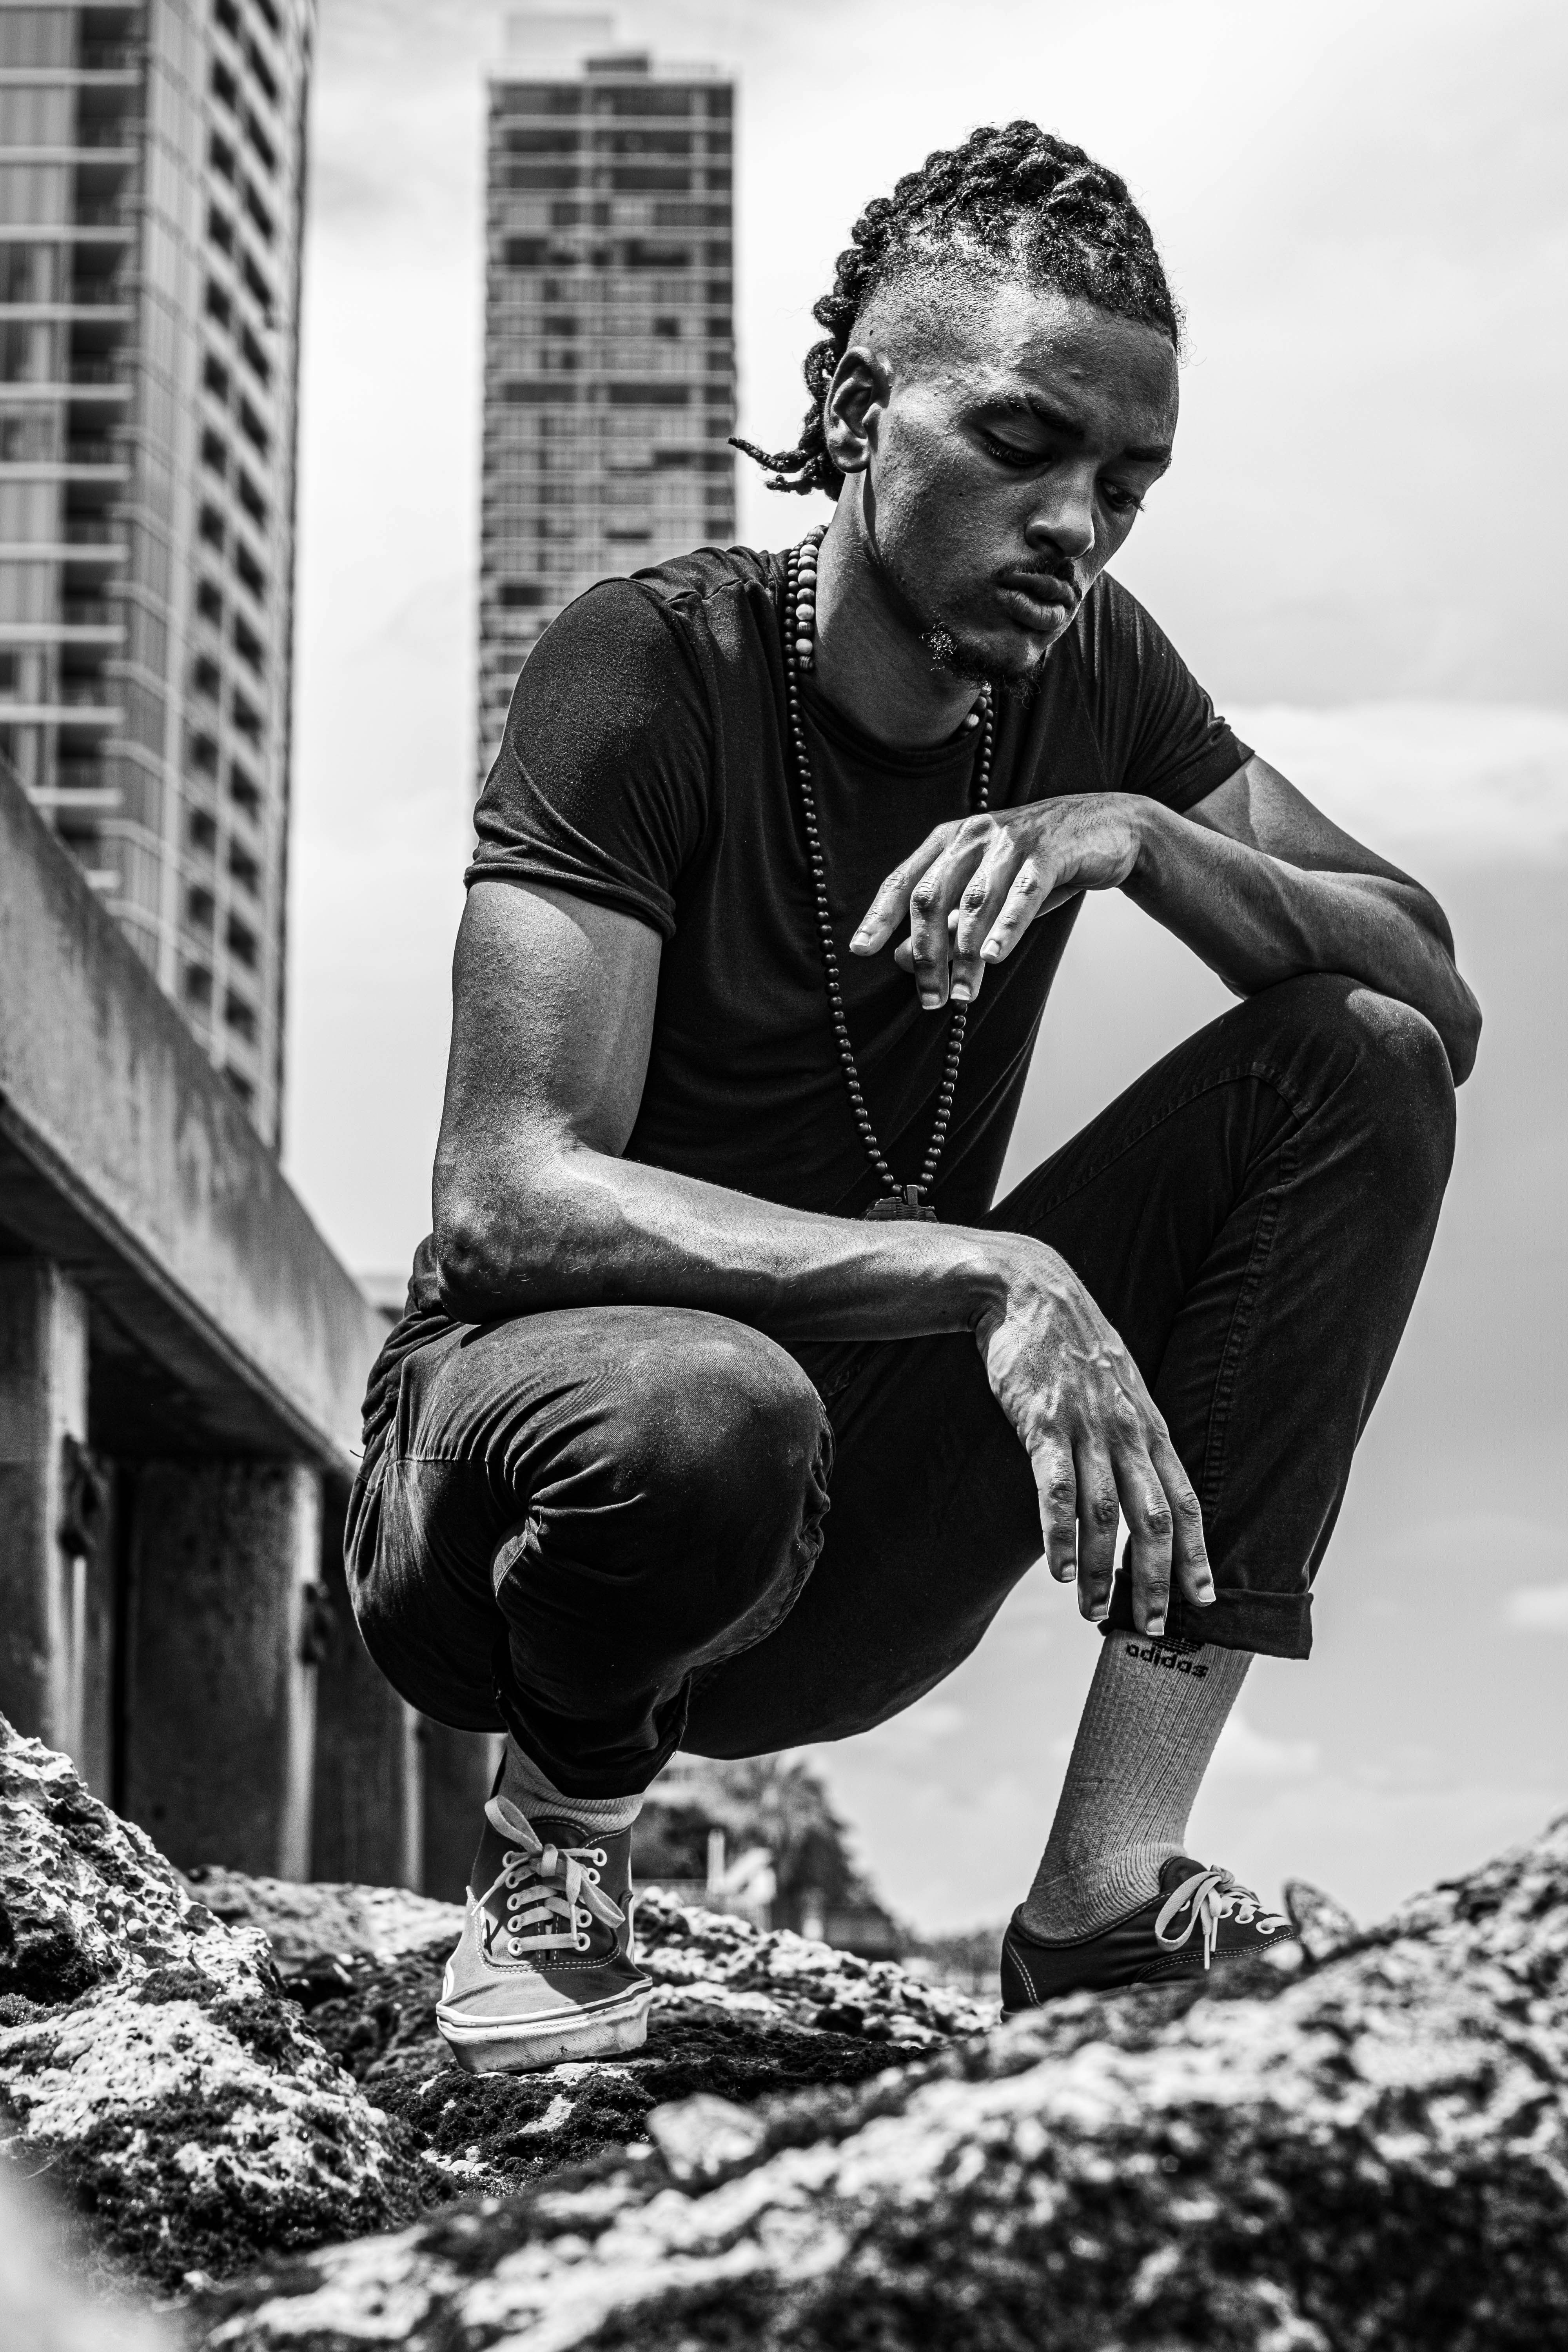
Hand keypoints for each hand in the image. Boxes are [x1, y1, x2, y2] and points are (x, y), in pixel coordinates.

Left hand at [852, 795, 1149, 1008]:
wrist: (1108, 829)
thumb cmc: (1039, 867)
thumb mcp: (987, 895)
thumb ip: (946, 923)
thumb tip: (898, 957)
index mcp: (949, 842)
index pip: (904, 881)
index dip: (880, 916)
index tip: (860, 951)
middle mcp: (973, 836)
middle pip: (932, 896)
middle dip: (926, 953)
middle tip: (929, 1000)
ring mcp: (1011, 841)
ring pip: (975, 902)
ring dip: (965, 955)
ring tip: (962, 996)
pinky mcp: (1049, 851)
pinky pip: (1022, 893)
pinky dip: (1006, 927)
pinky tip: (993, 958)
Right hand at [974, 1240, 1213, 1633]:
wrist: (1026, 1289)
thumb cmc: (1069, 1344)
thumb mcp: (1116, 1386)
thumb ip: (1128, 1433)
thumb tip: (1134, 1486)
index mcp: (1149, 1425)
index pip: (1185, 1500)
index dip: (1197, 1553)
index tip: (1204, 1601)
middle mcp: (1127, 1431)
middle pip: (1155, 1517)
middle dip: (1158, 1578)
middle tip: (1155, 1628)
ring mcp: (1087, 1426)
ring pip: (1107, 1513)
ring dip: (1104, 1569)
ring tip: (1096, 1614)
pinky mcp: (1044, 1422)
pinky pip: (1058, 1487)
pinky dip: (1061, 1533)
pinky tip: (1060, 1570)